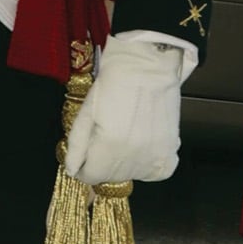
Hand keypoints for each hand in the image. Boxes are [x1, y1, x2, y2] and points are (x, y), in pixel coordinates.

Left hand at [64, 35, 184, 183]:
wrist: (148, 66)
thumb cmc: (114, 84)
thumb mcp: (86, 112)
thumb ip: (76, 145)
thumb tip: (71, 170)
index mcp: (109, 146)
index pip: (91, 176)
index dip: (83, 168)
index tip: (83, 157)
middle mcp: (134, 155)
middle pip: (110, 178)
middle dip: (101, 165)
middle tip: (102, 142)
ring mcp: (155, 154)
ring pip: (132, 175)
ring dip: (122, 165)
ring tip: (121, 140)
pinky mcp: (170, 149)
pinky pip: (156, 172)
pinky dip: (146, 166)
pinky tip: (140, 149)